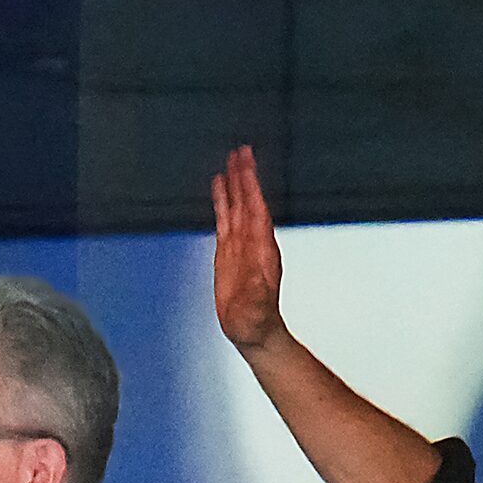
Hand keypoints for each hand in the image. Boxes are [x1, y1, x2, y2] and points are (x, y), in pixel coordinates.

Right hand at [211, 145, 285, 352]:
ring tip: (231, 159)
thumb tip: (255, 277)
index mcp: (262, 251)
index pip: (256, 211)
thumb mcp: (256, 309)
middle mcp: (253, 243)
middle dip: (245, 176)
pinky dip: (223, 201)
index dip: (252, 188)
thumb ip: (256, 293)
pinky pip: (225, 219)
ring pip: (237, 206)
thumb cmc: (256, 322)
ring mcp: (241, 245)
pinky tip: (220, 186)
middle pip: (248, 201)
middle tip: (241, 151)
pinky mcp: (228, 251)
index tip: (247, 166)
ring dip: (235, 183)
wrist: (252, 332)